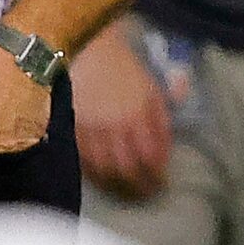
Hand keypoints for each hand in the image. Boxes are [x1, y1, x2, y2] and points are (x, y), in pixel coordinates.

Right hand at [73, 21, 173, 200]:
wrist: (87, 49)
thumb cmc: (123, 67)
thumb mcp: (152, 84)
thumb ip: (164, 114)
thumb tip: (169, 145)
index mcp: (141, 113)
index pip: (153, 156)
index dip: (158, 175)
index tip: (162, 183)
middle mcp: (118, 125)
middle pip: (130, 169)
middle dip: (139, 187)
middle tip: (145, 195)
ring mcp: (93, 129)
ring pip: (106, 169)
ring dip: (118, 186)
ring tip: (124, 191)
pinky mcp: (74, 129)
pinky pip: (85, 161)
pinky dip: (96, 175)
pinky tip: (102, 178)